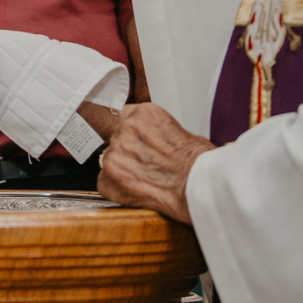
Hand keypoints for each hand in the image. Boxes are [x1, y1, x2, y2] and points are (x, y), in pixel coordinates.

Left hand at [96, 103, 214, 223]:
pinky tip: (137, 189)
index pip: (126, 117)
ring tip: (146, 178)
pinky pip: (105, 180)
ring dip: (123, 168)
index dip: (135, 134)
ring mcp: (115, 152)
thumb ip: (158, 130)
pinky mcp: (109, 176)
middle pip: (117, 137)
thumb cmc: (198, 164)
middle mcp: (126, 128)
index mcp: (144, 113)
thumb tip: (154, 138)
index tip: (140, 143)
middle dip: (129, 151)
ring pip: (110, 158)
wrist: (198, 188)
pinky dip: (117, 187)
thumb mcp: (183, 132)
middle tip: (147, 164)